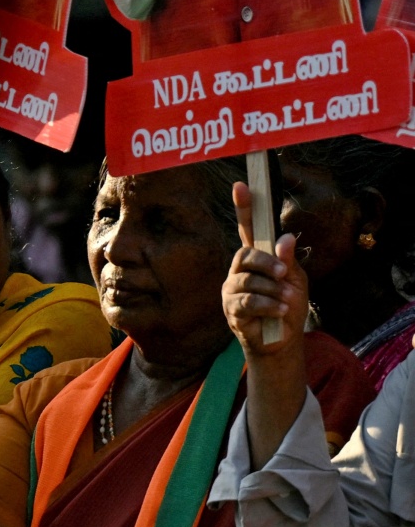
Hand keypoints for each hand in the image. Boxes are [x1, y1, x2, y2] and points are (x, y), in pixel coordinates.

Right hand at [224, 180, 306, 357]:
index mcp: (256, 258)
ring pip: (248, 279)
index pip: (248, 228)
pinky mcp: (231, 308)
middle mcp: (239, 269)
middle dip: (267, 263)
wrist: (282, 342)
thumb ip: (289, 260)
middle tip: (284, 274)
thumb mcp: (297, 281)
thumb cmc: (288, 306)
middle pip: (245, 254)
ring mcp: (232, 288)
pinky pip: (248, 301)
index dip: (245, 207)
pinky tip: (280, 311)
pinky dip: (268, 305)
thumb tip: (286, 237)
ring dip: (272, 290)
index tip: (242, 185)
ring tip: (286, 301)